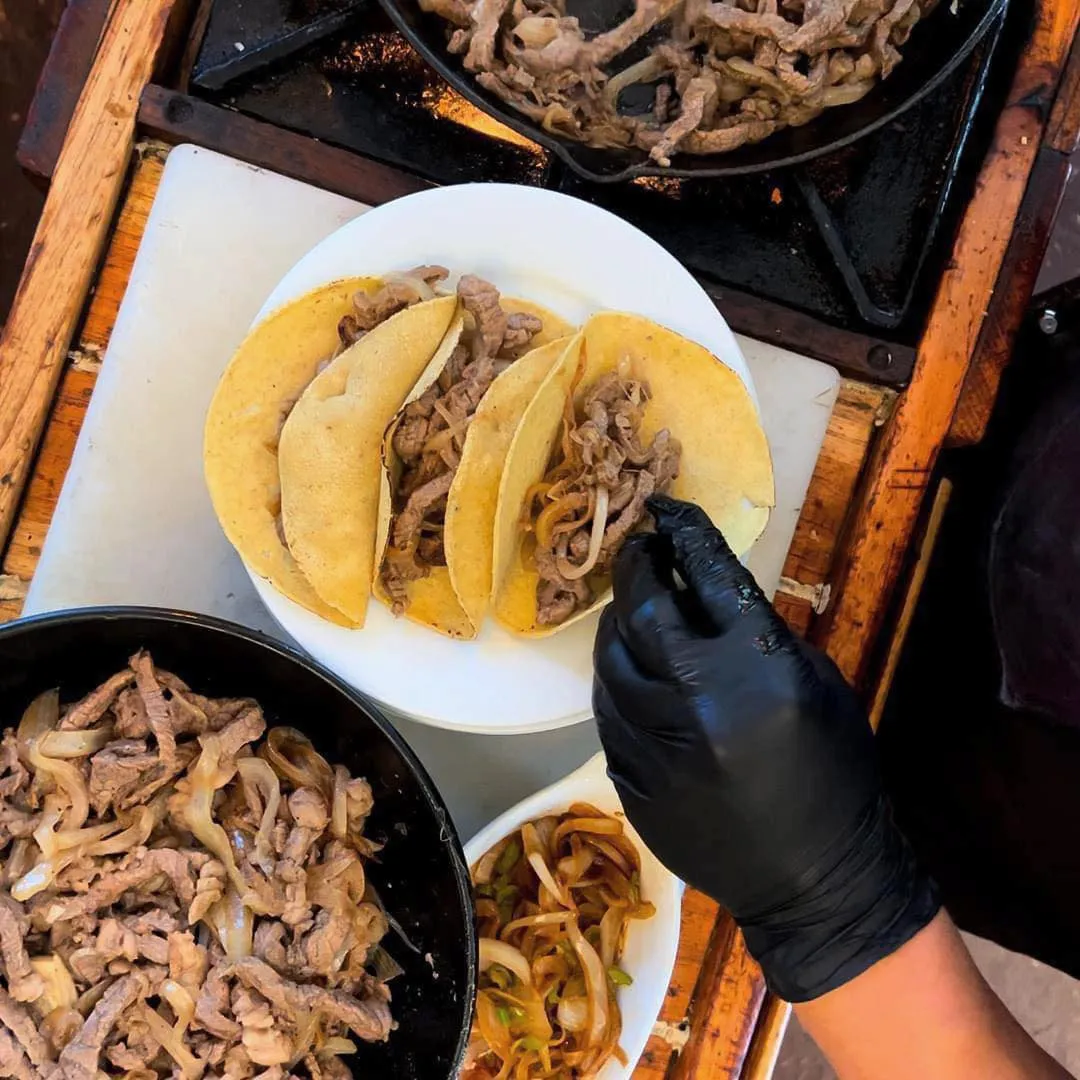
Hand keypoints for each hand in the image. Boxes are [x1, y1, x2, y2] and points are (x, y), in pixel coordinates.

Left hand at [593, 496, 939, 1001]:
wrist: (818, 881)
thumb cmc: (837, 774)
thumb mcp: (818, 685)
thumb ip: (759, 632)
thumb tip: (704, 586)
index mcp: (759, 666)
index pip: (708, 573)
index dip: (683, 531)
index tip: (666, 508)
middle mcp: (700, 699)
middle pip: (643, 609)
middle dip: (635, 567)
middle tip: (636, 548)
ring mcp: (659, 745)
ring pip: (611, 663)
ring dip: (616, 626)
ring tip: (628, 609)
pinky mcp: (634, 784)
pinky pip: (608, 717)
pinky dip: (615, 686)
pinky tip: (627, 673)